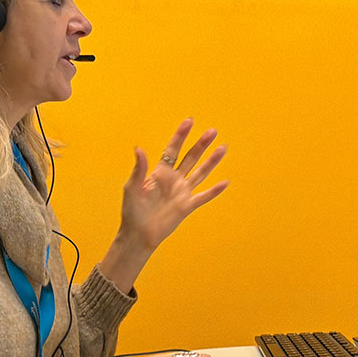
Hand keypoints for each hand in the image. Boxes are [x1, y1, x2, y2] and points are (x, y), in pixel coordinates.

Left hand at [121, 118, 227, 251]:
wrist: (138, 234)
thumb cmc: (132, 211)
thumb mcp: (132, 188)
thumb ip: (139, 169)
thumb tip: (138, 148)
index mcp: (160, 173)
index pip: (173, 150)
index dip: (181, 136)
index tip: (189, 122)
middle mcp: (174, 180)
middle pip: (191, 157)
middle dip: (201, 144)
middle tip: (212, 131)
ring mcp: (182, 192)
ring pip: (200, 173)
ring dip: (212, 161)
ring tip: (222, 148)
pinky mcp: (187, 206)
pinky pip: (203, 197)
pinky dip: (214, 191)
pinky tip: (225, 182)